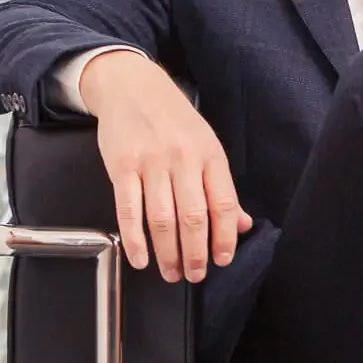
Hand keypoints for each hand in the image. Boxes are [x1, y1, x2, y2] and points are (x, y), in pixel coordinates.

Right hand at [79, 50, 252, 281]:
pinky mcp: (121, 167)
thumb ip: (222, 187)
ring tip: (171, 273)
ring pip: (161, 219)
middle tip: (194, 275)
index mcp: (210, 156)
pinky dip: (134, 240)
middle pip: (193, 217)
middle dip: (195, 254)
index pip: (223, 204)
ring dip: (167, 253)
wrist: (133, 87)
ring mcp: (151, 163)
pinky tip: (140, 258)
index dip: (224, 237)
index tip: (222, 259)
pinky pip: (128, 210)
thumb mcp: (207, 146)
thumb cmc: (174, 120)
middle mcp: (183, 160)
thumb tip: (241, 224)